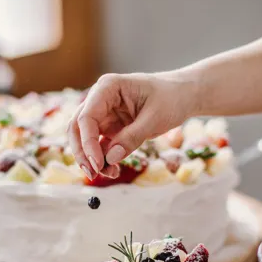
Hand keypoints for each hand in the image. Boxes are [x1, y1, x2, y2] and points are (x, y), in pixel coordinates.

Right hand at [67, 72, 196, 179]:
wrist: (183, 96)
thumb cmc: (171, 98)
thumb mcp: (155, 119)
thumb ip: (132, 138)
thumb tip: (110, 158)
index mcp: (108, 87)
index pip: (87, 116)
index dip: (88, 142)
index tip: (97, 163)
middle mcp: (101, 99)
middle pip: (78, 127)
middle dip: (82, 151)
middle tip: (92, 173)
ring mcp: (105, 114)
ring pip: (86, 139)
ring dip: (92, 158)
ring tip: (109, 174)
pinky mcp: (111, 127)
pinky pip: (100, 146)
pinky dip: (104, 159)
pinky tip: (114, 170)